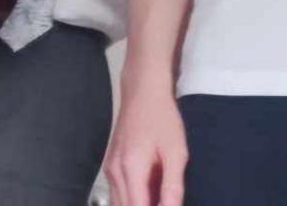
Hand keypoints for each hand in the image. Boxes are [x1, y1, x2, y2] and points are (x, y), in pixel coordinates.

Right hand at [105, 84, 187, 205]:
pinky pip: (119, 192)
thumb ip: (173, 186)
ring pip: (120, 203)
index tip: (168, 205)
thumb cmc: (161, 117)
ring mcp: (110, 169)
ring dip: (139, 204)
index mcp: (131, 168)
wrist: (143, 92)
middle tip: (166, 201)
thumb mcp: (176, 152)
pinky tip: (152, 189)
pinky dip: (134, 198)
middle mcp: (115, 171)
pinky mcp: (111, 165)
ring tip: (160, 196)